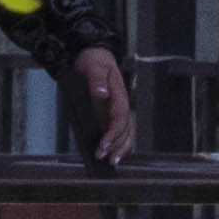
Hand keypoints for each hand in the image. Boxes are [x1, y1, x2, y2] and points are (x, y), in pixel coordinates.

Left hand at [77, 45, 137, 166]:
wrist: (94, 57)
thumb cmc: (95, 62)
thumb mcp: (93, 67)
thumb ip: (97, 80)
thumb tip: (102, 93)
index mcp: (119, 97)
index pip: (120, 119)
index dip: (113, 133)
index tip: (103, 144)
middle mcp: (121, 107)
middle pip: (125, 131)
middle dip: (116, 146)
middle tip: (105, 158)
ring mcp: (116, 112)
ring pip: (124, 134)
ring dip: (119, 149)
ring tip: (110, 162)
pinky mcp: (110, 115)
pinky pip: (116, 132)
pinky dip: (116, 144)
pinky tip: (110, 154)